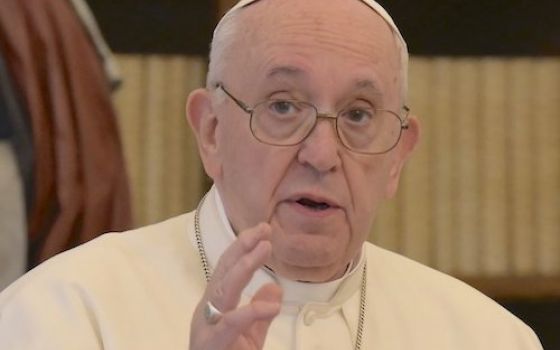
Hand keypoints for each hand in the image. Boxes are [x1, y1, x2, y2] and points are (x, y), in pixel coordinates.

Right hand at [190, 223, 282, 349]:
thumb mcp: (250, 335)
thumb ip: (259, 312)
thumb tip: (274, 287)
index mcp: (215, 304)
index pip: (227, 268)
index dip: (243, 247)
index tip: (263, 230)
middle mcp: (207, 309)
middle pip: (223, 271)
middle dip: (243, 247)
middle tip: (265, 229)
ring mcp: (207, 325)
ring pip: (223, 289)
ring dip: (244, 266)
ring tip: (264, 248)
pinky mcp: (211, 343)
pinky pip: (230, 324)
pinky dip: (250, 311)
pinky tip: (270, 305)